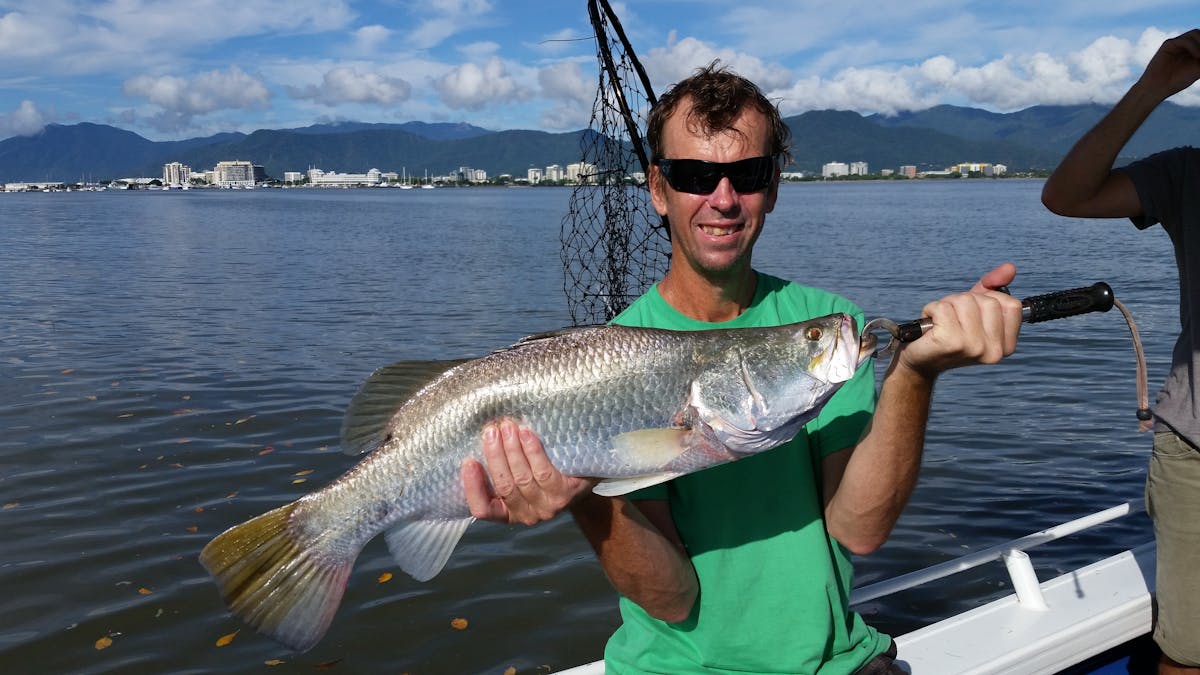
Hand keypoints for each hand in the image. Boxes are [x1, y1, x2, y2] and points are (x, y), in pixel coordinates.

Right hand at [462, 418, 596, 525]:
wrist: (583, 478)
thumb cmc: (542, 473)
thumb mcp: (518, 476)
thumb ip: (500, 466)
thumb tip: (480, 437)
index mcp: (508, 512)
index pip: (483, 509)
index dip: (473, 487)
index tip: (468, 461)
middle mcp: (526, 515)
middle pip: (504, 486)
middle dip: (494, 456)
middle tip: (490, 431)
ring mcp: (547, 507)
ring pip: (522, 478)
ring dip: (512, 450)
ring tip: (507, 426)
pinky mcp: (564, 495)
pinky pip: (543, 472)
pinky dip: (532, 451)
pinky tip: (527, 433)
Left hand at [895, 262, 1022, 378]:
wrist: (920, 360)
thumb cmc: (948, 333)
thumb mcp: (974, 309)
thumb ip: (992, 288)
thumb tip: (1010, 267)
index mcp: (1007, 346)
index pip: (1011, 304)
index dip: (988, 299)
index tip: (972, 313)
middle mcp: (995, 351)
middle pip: (987, 301)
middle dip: (964, 301)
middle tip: (952, 318)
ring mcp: (974, 348)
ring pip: (965, 302)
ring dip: (947, 304)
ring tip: (940, 321)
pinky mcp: (951, 343)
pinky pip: (943, 308)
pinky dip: (932, 309)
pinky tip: (930, 324)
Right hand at [1139, 28, 1199, 99]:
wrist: (1157, 87)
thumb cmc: (1177, 81)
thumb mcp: (1198, 69)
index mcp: (1194, 49)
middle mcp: (1185, 45)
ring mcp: (1177, 44)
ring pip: (1195, 33)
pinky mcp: (1168, 44)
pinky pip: (1184, 39)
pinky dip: (1193, 46)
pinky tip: (1197, 56)